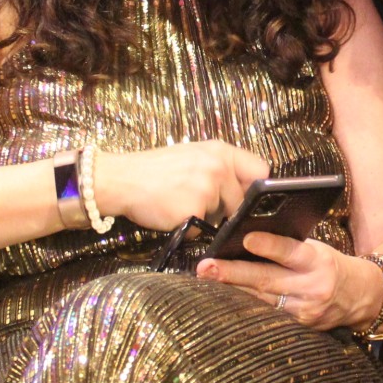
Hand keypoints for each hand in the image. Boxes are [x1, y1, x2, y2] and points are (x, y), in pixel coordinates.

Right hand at [95, 141, 267, 233]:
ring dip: (205, 218)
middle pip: (241, 201)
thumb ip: (220, 166)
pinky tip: (172, 214)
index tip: (246, 196)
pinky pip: (201, 231)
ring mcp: (208, 190)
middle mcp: (218, 168)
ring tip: (179, 203)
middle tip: (198, 202)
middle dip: (225, 208)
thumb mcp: (192, 155)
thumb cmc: (155, 169)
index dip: (255, 187)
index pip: (261, 170)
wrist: (121, 179)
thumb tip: (244, 187)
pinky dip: (189, 229)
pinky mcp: (195, 212)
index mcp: (220, 151)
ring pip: (220, 217)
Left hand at [196, 234, 356, 329]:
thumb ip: (288, 248)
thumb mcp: (316, 250)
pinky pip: (266, 315)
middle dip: (233, 274)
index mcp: (318, 261)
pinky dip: (245, 306)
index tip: (246, 238)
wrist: (359, 296)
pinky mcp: (299, 327)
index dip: (269, 246)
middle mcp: (312, 288)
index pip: (291, 252)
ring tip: (206, 281)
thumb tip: (246, 241)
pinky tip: (224, 300)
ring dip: (231, 291)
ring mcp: (304, 311)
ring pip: (261, 301)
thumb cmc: (329, 265)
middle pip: (267, 280)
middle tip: (206, 268)